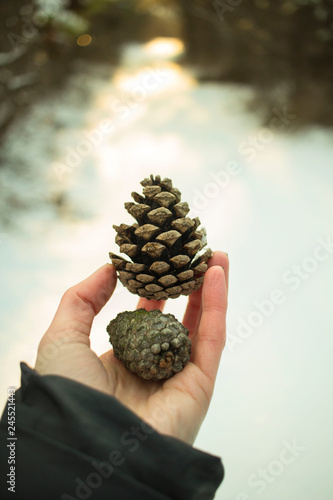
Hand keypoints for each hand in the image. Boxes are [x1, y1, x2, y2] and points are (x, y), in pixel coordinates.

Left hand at [35, 252, 228, 444]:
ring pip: (200, 327)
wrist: (89, 444)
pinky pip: (212, 340)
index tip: (161, 263)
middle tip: (195, 255)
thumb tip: (109, 269)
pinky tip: (217, 275)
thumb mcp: (63, 338)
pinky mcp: (199, 387)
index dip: (154, 291)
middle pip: (177, 319)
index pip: (144, 319)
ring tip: (216, 256)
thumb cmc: (69, 393)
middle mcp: (150, 368)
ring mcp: (177, 377)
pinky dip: (217, 306)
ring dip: (211, 291)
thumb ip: (81, 300)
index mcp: (120, 361)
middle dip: (188, 287)